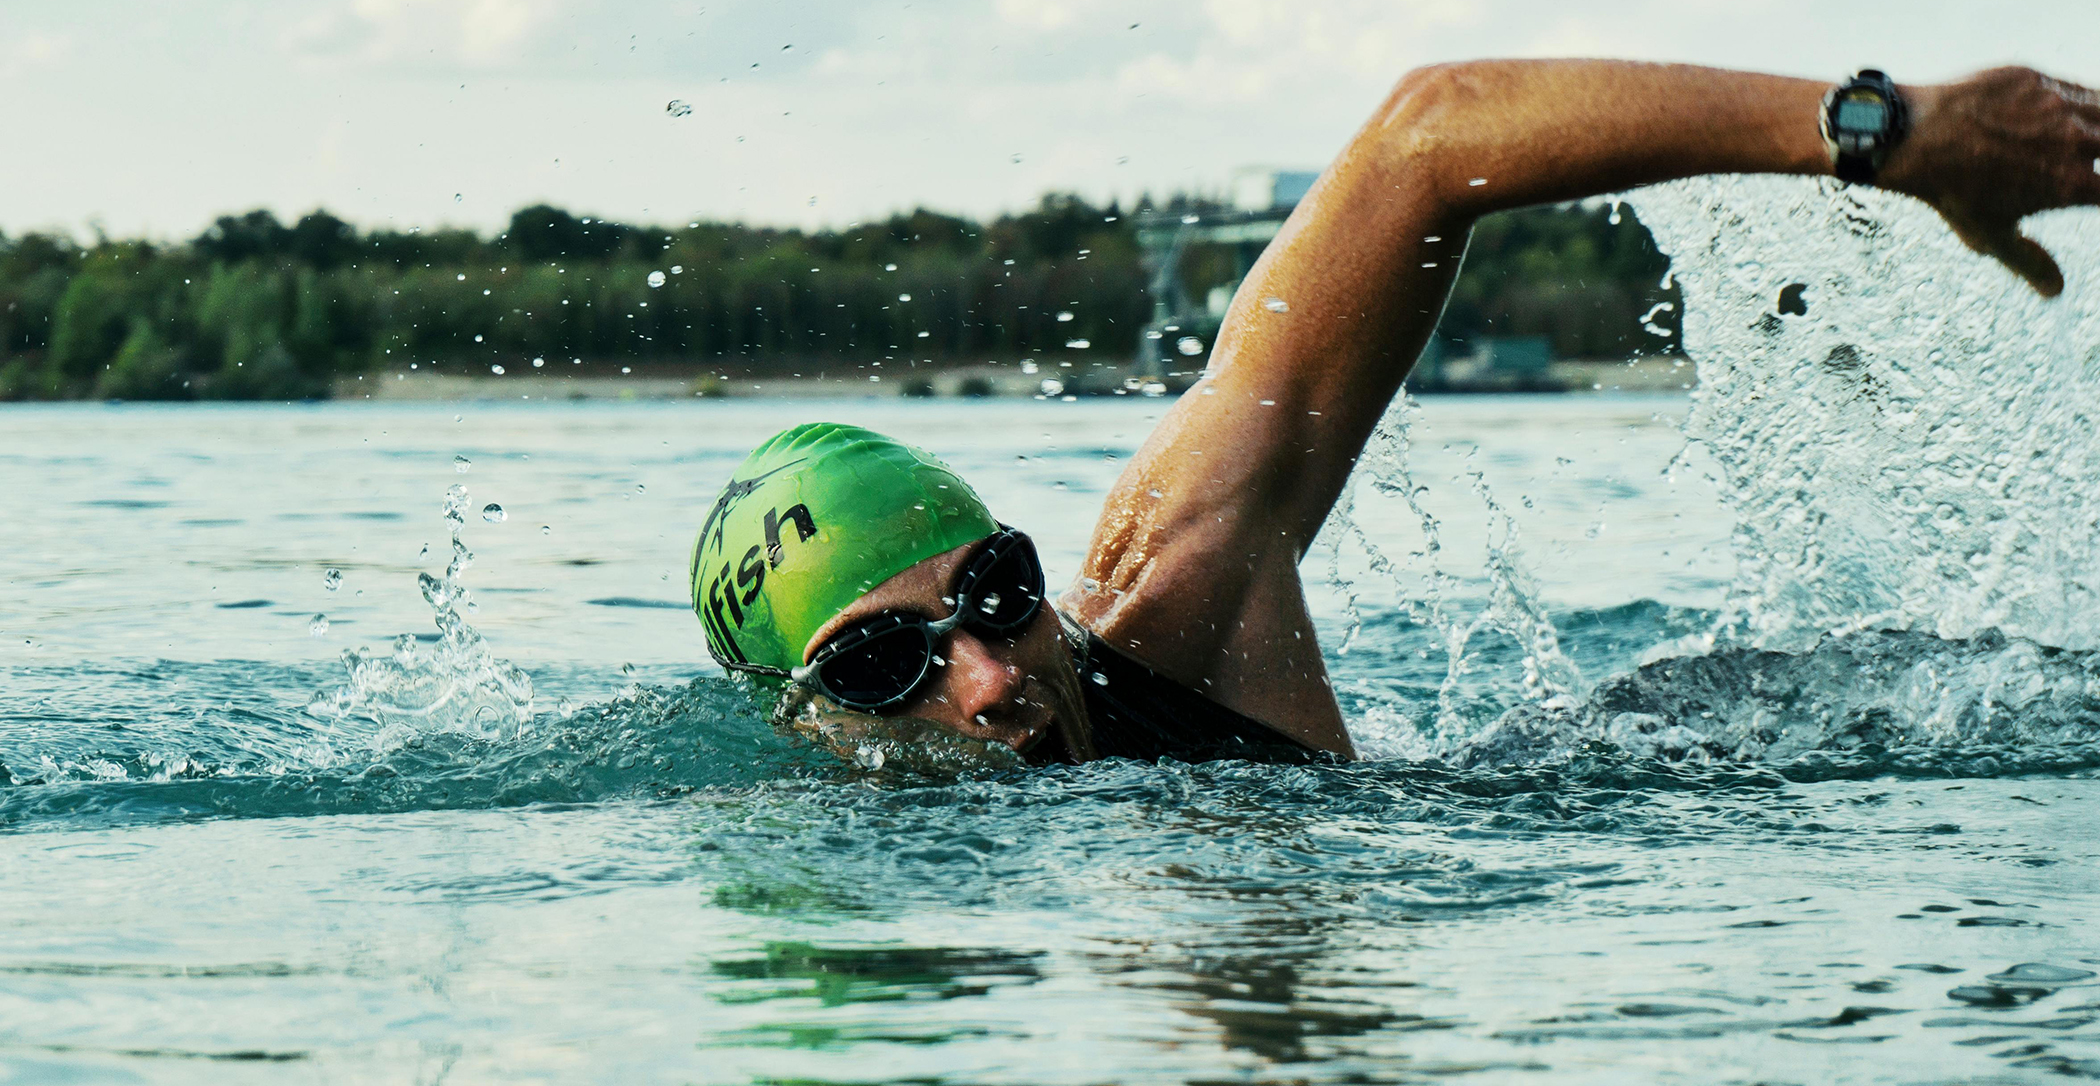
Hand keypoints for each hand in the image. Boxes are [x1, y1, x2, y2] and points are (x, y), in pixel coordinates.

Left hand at [1882, 67, 2099, 296]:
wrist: (1913, 138)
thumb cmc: (1950, 192)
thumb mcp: (1990, 235)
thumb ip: (2029, 261)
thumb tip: (2056, 290)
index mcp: (2071, 185)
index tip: (2094, 196)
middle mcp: (2076, 141)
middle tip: (2092, 169)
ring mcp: (2060, 105)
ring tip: (2090, 141)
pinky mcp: (2038, 79)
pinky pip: (2078, 87)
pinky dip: (2086, 101)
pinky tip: (2080, 113)